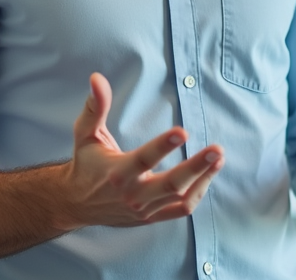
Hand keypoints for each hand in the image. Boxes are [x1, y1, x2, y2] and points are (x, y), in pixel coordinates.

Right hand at [61, 73, 223, 228]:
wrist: (76, 203)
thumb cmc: (85, 163)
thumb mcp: (85, 133)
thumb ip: (95, 107)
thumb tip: (97, 79)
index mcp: (117, 172)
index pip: (144, 159)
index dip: (163, 146)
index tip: (182, 132)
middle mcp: (132, 194)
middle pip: (170, 184)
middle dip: (196, 167)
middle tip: (216, 150)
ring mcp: (143, 209)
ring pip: (180, 198)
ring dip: (203, 178)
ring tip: (218, 158)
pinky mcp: (151, 217)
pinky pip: (181, 209)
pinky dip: (198, 193)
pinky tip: (208, 174)